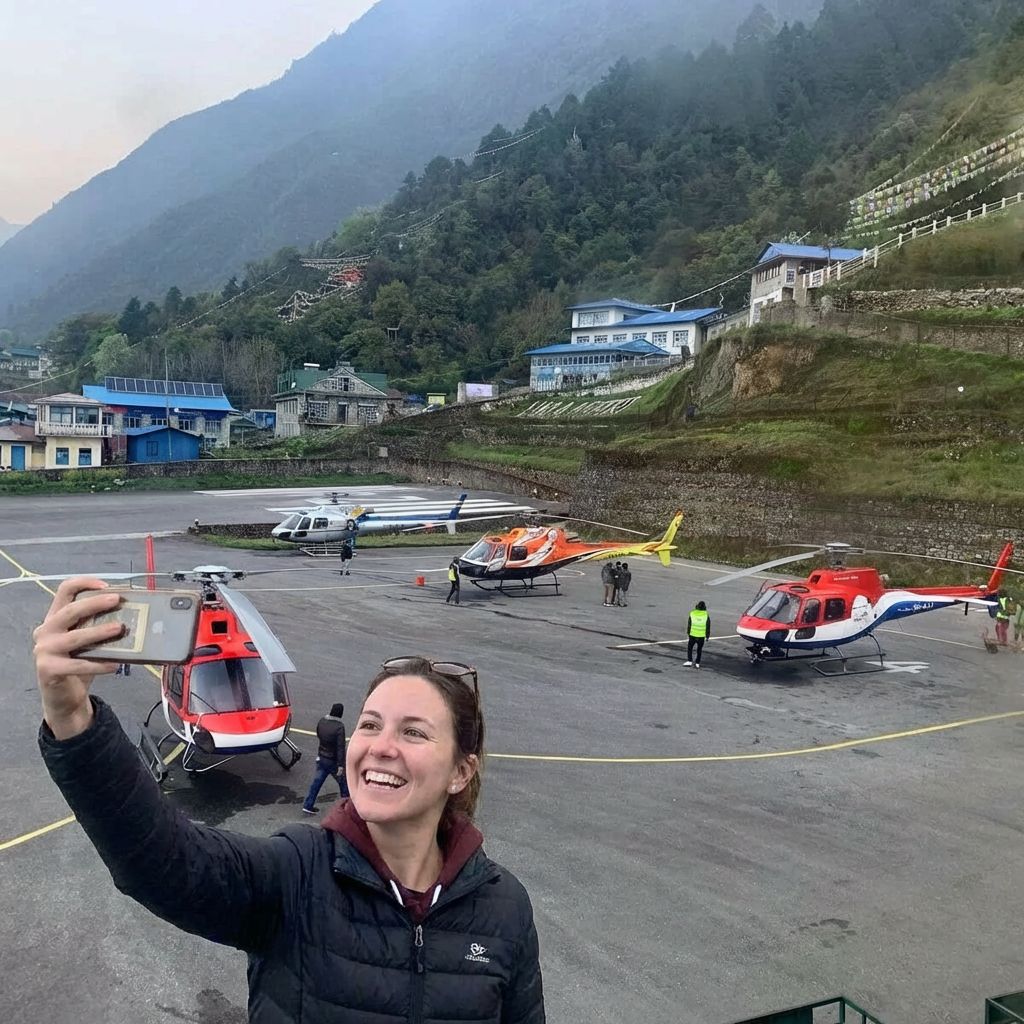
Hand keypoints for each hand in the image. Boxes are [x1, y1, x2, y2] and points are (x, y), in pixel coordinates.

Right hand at [33, 577, 122, 738]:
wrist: (63, 697)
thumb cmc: (78, 663)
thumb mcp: (86, 641)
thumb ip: (97, 625)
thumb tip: (132, 613)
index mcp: (55, 618)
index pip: (65, 591)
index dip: (84, 583)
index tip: (106, 585)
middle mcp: (46, 631)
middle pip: (70, 611)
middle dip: (95, 603)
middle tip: (117, 600)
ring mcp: (44, 650)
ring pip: (75, 637)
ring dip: (98, 632)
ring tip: (119, 629)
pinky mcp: (48, 669)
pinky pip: (77, 665)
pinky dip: (98, 665)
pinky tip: (115, 664)